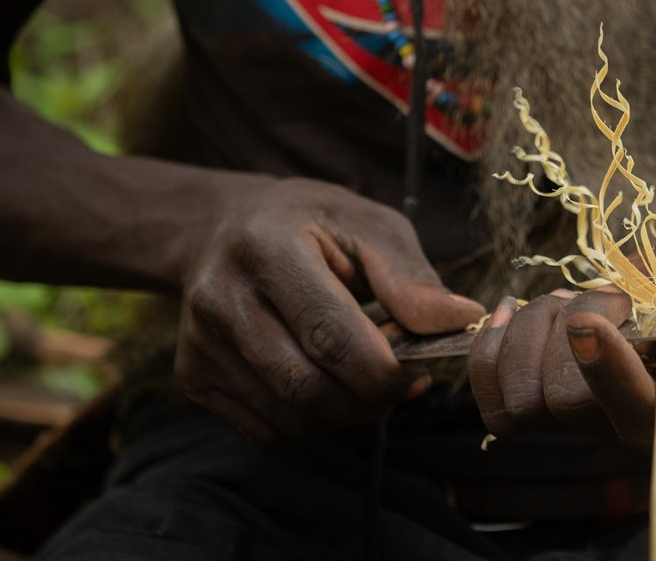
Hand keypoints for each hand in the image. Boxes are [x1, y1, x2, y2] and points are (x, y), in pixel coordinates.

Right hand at [175, 178, 485, 443]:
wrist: (225, 227)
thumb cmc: (312, 225)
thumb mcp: (369, 226)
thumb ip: (412, 277)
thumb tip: (462, 320)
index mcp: (266, 248)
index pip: (330, 336)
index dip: (386, 370)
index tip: (420, 369)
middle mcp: (220, 298)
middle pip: (308, 388)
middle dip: (370, 399)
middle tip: (400, 380)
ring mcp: (199, 342)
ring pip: (290, 418)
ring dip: (344, 412)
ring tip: (362, 372)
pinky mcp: (193, 377)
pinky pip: (266, 430)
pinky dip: (309, 420)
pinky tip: (324, 380)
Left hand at [467, 225, 655, 451]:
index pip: (638, 416)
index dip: (607, 371)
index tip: (590, 320)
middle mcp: (640, 428)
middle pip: (561, 404)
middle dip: (573, 327)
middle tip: (613, 293)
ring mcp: (592, 414)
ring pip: (518, 401)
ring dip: (534, 330)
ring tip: (574, 297)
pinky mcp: (555, 392)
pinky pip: (495, 393)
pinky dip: (492, 345)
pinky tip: (513, 308)